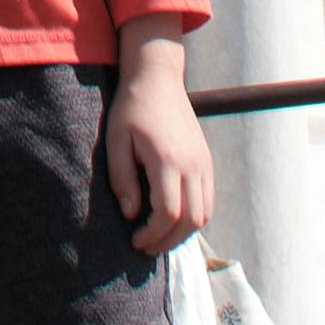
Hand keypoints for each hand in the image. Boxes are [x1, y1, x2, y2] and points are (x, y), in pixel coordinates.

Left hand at [102, 30, 212, 249]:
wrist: (157, 78)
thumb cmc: (132, 108)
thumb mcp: (116, 141)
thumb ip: (122, 179)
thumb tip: (131, 215)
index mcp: (168, 159)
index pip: (169, 213)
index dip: (152, 234)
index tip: (134, 240)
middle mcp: (192, 164)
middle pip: (191, 220)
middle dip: (168, 240)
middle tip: (145, 247)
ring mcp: (204, 162)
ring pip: (204, 214)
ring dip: (183, 233)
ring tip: (159, 237)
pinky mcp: (207, 160)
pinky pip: (209, 200)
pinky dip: (194, 217)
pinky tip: (173, 219)